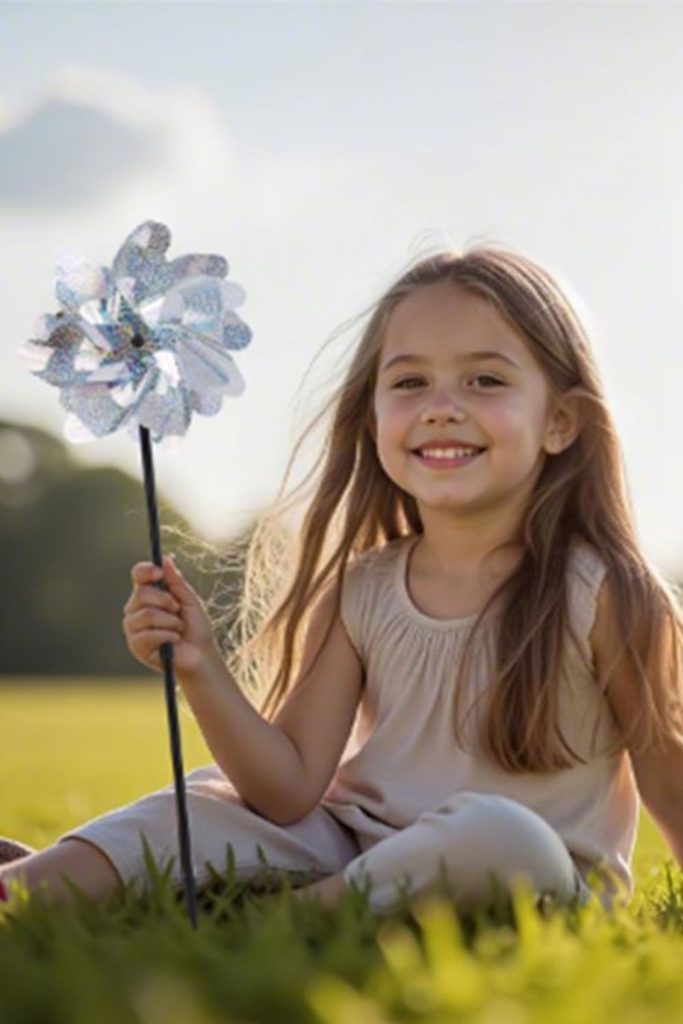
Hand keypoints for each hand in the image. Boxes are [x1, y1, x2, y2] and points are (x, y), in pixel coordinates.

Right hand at [123, 555, 221, 681]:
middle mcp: (135, 609)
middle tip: (178, 610)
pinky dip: (168, 635)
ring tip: (178, 628)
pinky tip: (174, 640)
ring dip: (170, 621)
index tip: (159, 574)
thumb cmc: (195, 627)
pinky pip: (149, 634)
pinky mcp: (136, 646)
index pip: (138, 575)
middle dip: (166, 601)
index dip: (147, 571)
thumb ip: (176, 581)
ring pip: (146, 614)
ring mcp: (133, 628)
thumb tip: (165, 558)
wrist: (201, 654)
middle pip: (141, 593)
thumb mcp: (188, 599)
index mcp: (147, 594)